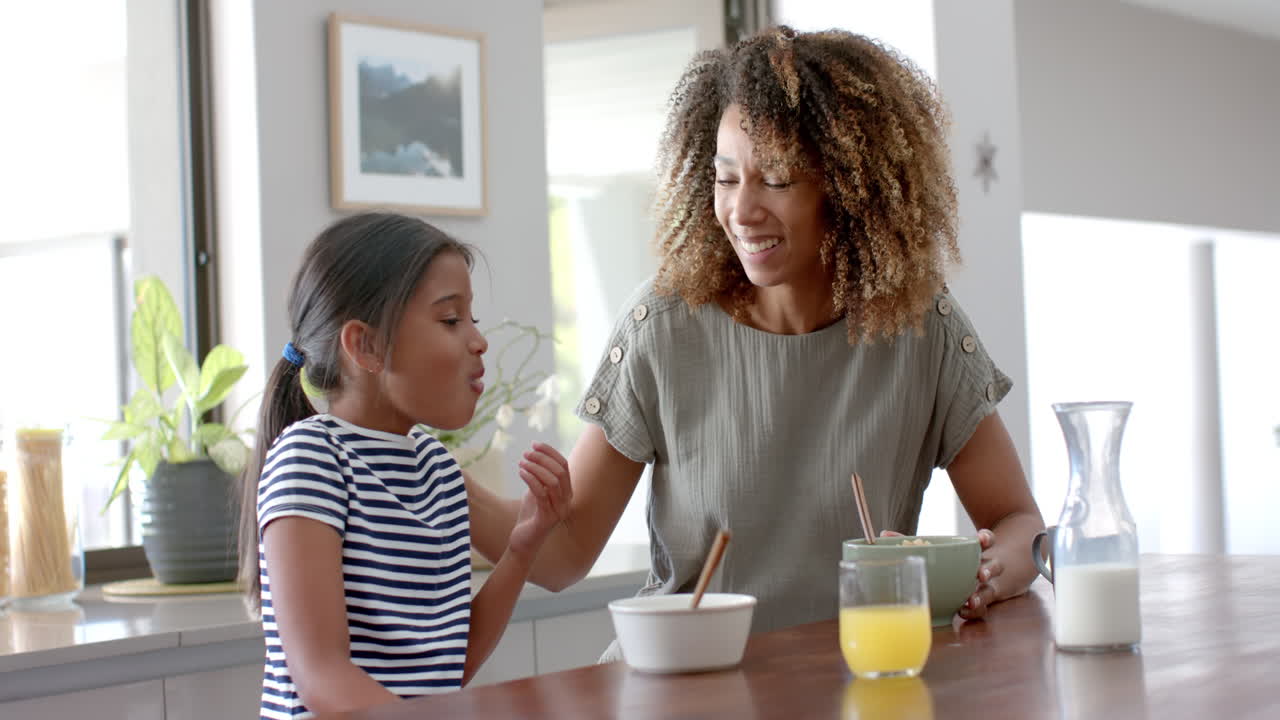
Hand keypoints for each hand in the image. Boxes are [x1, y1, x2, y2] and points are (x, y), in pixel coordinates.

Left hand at [508, 442, 572, 559]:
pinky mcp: (547, 519)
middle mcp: (566, 502)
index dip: (550, 452)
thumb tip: (536, 457)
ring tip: (522, 462)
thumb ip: (541, 478)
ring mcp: (559, 511)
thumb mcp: (536, 492)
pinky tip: (520, 472)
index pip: (564, 466)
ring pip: (552, 481)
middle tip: (526, 453)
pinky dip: (531, 479)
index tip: (534, 444)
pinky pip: (541, 493)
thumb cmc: (530, 516)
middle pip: (560, 471)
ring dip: (536, 467)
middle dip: (542, 458)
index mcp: (567, 493)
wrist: (523, 542)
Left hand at [879, 529, 1001, 620]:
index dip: (986, 538)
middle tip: (979, 575)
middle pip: (994, 566)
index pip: (987, 541)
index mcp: (975, 552)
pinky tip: (962, 613)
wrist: (986, 580)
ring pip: (990, 591)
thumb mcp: (939, 550)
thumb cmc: (954, 564)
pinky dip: (973, 612)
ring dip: (981, 596)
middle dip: (987, 570)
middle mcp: (984, 568)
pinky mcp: (983, 605)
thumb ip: (912, 542)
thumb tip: (884, 534)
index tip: (982, 539)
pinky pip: (982, 610)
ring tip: (970, 600)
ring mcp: (987, 587)